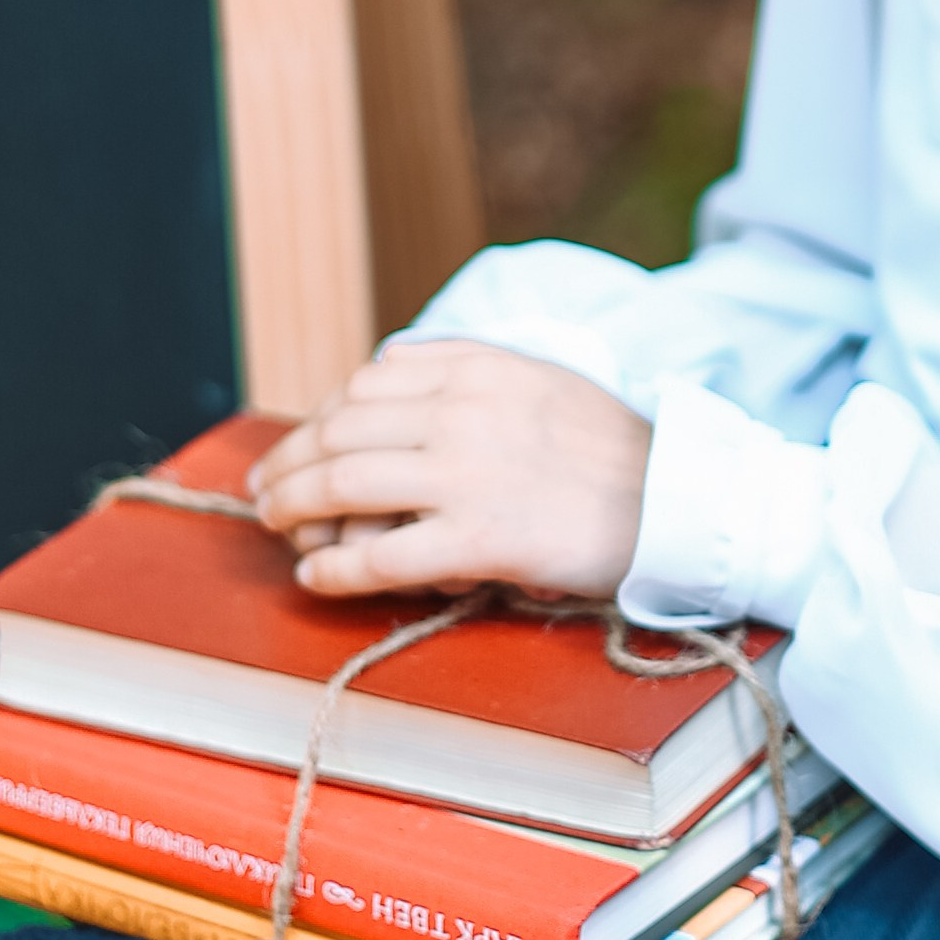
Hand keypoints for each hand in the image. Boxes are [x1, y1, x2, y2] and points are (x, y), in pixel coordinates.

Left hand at [247, 338, 651, 601]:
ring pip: (343, 485)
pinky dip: (333, 568)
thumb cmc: (609, 448)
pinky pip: (380, 555)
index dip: (318, 417)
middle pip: (339, 431)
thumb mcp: (538, 376)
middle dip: (287, 462)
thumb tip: (386, 363)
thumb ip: (463, 365)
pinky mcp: (480, 539)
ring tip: (276, 526)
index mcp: (478, 368)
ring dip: (292, 507)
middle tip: (264, 489)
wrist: (675, 502)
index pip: (366, 383)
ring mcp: (469, 475)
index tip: (301, 443)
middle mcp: (464, 412)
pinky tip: (315, 576)